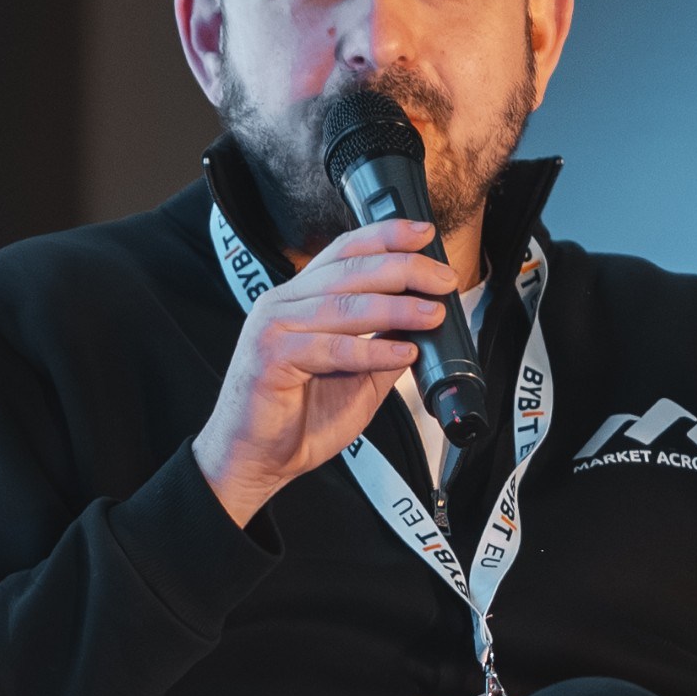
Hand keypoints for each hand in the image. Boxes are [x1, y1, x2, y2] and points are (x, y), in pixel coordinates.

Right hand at [192, 216, 451, 525]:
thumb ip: (383, 344)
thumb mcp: (357, 376)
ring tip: (432, 314)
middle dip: (403, 269)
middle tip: (442, 279)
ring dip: (395, 307)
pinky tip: (403, 353)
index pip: (344, 252)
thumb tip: (423, 320)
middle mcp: (282, 304)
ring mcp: (273, 328)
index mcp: (299, 299)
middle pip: (349, 270)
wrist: (254, 461)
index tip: (423, 235)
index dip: (385, 237)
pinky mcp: (270, 358)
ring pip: (343, 305)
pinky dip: (371, 349)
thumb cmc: (296, 419)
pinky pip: (331, 347)